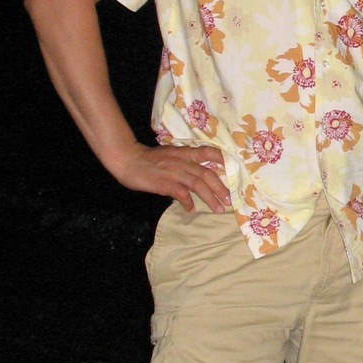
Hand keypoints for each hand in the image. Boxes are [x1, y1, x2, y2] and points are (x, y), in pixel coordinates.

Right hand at [109, 142, 230, 213]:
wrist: (128, 159)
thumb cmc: (149, 159)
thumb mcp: (170, 156)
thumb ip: (185, 162)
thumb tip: (198, 175)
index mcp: (185, 153)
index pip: (209, 152)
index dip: (223, 160)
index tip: (235, 171)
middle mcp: (183, 161)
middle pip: (208, 174)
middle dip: (221, 188)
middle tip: (230, 200)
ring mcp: (174, 172)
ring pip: (198, 184)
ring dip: (210, 198)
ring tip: (219, 209)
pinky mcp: (164, 182)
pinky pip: (181, 193)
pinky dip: (188, 202)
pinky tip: (190, 210)